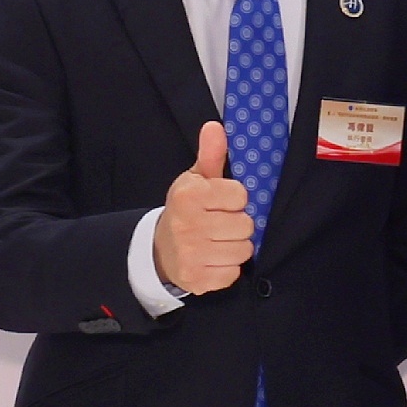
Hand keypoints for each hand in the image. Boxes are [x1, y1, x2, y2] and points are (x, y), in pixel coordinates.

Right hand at [158, 121, 253, 295]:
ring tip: (219, 240)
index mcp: (189, 195)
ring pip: (244, 250)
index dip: (236, 199)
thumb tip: (215, 127)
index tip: (222, 201)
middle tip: (221, 223)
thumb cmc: (187, 210)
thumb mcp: (196, 179)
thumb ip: (211, 154)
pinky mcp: (196, 279)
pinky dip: (228, 268)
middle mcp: (188, 225)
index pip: (241, 195)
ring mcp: (191, 254)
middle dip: (238, 224)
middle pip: (246, 225)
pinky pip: (233, 274)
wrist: (160, 249)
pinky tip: (214, 258)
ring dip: (236, 246)